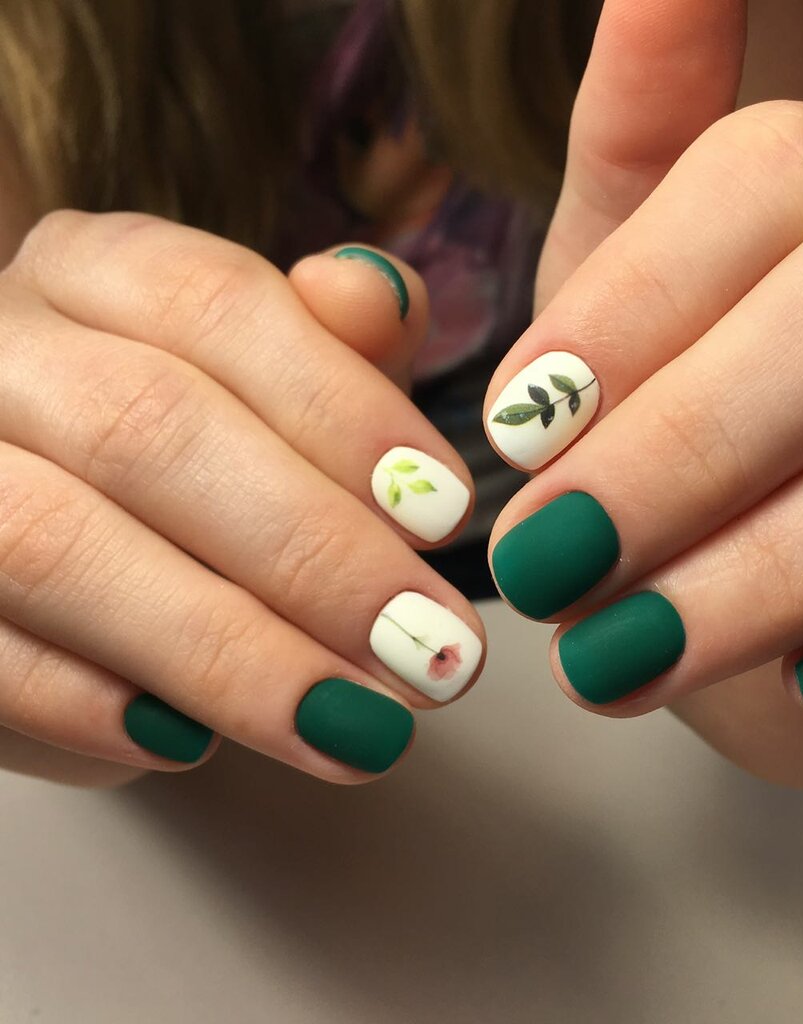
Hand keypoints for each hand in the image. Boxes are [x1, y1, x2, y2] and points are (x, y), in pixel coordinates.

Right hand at [0, 213, 484, 785]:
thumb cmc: (190, 444)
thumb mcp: (275, 380)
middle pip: (148, 429)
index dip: (344, 412)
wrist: (43, 501)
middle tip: (430, 649)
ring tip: (356, 726)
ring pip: (55, 547)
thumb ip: (339, 343)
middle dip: (313, 554)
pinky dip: (88, 706)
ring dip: (227, 652)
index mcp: (95, 271)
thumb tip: (385, 296)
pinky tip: (193, 744)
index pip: (220, 305)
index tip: (445, 512)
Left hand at [485, 0, 802, 783]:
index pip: (780, 170)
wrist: (769, 579)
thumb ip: (637, 136)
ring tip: (618, 656)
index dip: (634, 307)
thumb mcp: (627, 276)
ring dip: (769, 571)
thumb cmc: (680, 419)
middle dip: (690, 449)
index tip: (518, 432)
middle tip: (548, 565)